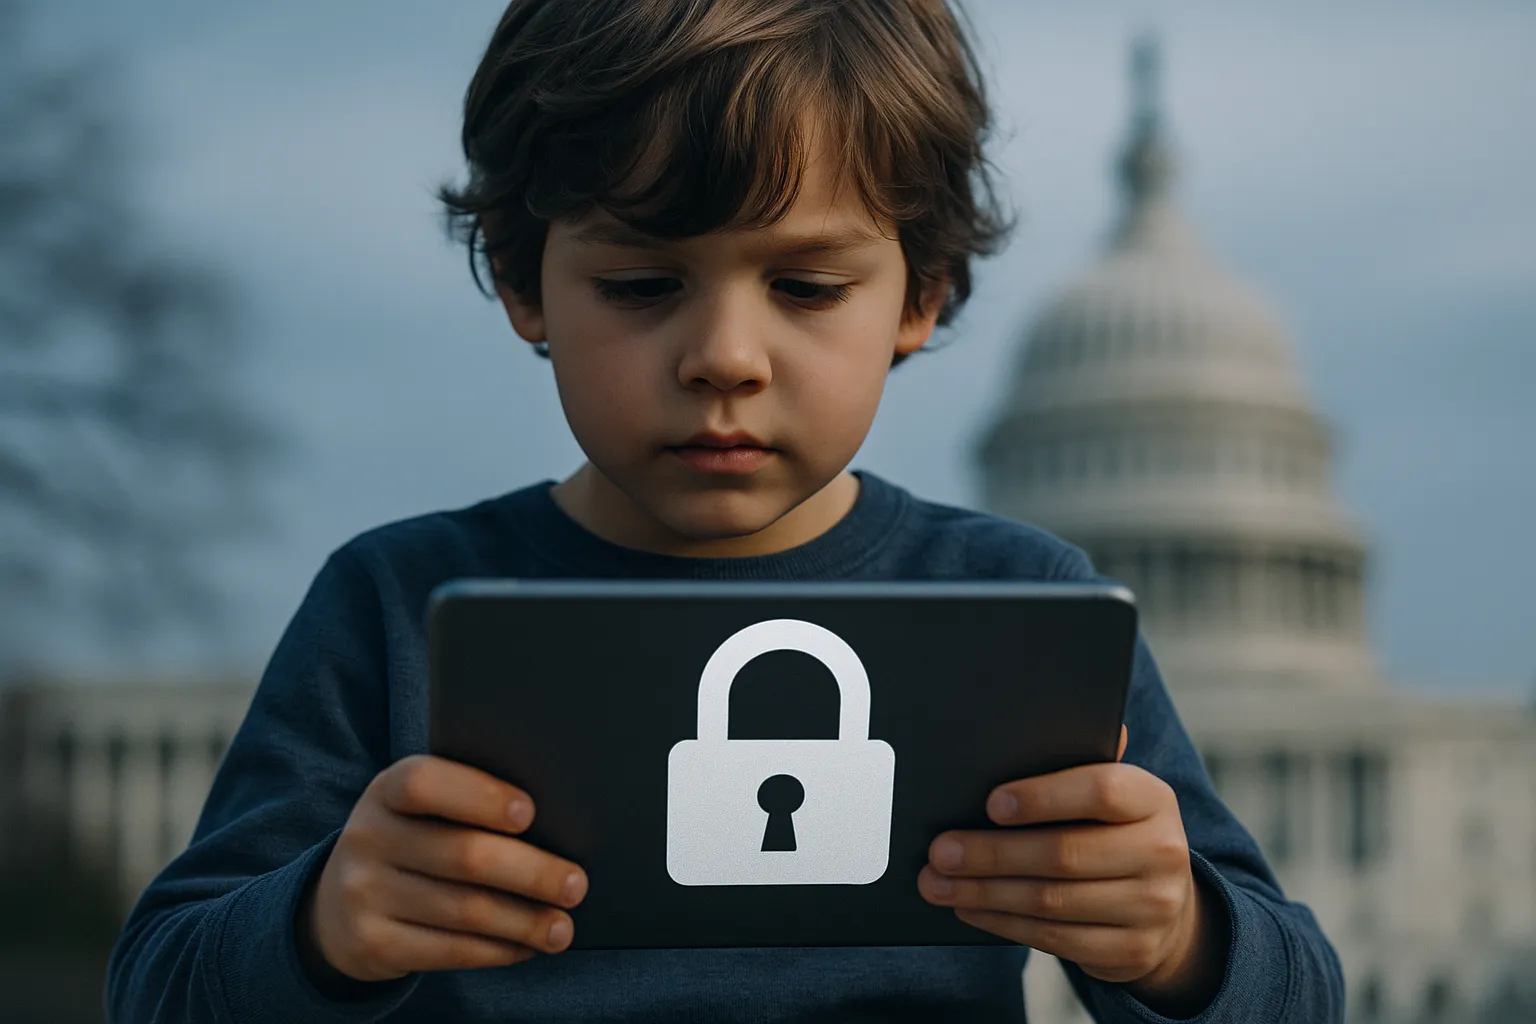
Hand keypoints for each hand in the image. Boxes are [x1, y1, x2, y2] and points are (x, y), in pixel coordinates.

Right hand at [300, 755, 587, 981]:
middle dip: (530, 872)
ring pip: (464, 910)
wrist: (337, 906)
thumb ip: (468, 805)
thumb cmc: (411, 842)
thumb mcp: (421, 813)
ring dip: (524, 921)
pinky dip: (496, 950)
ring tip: (562, 927)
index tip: (530, 813)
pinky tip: (525, 945)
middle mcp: (367, 838)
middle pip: (462, 855)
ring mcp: (364, 894)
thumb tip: (556, 823)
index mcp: (385, 790)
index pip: (424, 784)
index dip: (479, 796)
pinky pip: (448, 950)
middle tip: (576, 884)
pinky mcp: (372, 944)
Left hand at [918, 727, 1221, 1008]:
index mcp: (1152, 799)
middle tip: (941, 850)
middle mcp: (1161, 852)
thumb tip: (1027, 724)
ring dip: (985, 893)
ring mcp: (1151, 907)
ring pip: (1052, 901)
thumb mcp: (1109, 793)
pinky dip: (1003, 923)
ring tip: (937, 883)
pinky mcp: (1130, 951)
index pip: (1101, 791)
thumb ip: (1075, 763)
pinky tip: (970, 908)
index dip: (1042, 797)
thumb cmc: (1113, 831)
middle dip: (992, 853)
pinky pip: (1054, 939)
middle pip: (1064, 854)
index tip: (990, 804)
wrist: (1162, 906)